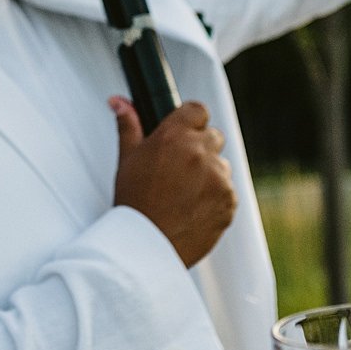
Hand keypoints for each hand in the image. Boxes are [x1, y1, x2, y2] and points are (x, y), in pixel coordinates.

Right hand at [110, 98, 236, 265]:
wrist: (146, 247)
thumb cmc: (134, 203)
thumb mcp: (127, 160)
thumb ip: (129, 126)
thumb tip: (120, 102)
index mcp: (175, 136)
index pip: (198, 110)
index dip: (191, 122)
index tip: (184, 134)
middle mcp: (200, 153)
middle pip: (213, 137)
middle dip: (200, 149)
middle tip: (179, 170)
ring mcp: (218, 178)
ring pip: (221, 166)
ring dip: (209, 175)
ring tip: (184, 195)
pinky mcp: (230, 202)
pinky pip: (228, 192)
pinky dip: (216, 199)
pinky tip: (193, 209)